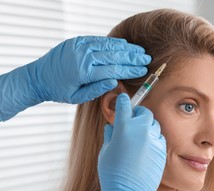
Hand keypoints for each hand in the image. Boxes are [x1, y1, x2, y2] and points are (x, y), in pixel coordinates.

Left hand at [29, 36, 150, 102]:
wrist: (38, 77)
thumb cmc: (58, 91)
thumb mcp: (77, 97)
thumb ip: (97, 89)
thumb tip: (114, 81)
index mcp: (83, 72)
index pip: (113, 70)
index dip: (129, 70)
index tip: (142, 70)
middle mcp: (82, 57)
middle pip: (113, 56)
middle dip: (132, 58)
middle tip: (146, 59)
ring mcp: (79, 46)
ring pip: (108, 46)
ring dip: (126, 48)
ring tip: (140, 51)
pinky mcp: (77, 41)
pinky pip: (98, 40)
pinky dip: (112, 43)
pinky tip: (124, 45)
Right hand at [95, 93, 165, 190]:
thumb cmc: (112, 174)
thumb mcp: (105, 151)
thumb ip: (110, 135)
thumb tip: (112, 127)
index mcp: (124, 127)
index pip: (125, 105)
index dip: (123, 102)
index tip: (123, 100)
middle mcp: (141, 130)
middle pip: (143, 112)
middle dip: (137, 115)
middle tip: (131, 122)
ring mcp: (154, 140)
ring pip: (153, 124)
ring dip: (146, 127)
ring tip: (138, 138)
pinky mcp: (162, 150)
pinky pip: (159, 138)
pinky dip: (153, 139)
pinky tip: (146, 149)